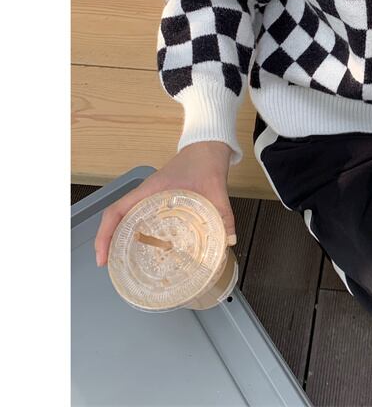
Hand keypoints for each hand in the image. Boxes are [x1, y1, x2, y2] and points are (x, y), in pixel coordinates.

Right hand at [94, 140, 236, 267]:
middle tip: (111, 266)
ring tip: (123, 261)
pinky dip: (136, 230)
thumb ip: (223, 214)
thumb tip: (229, 241)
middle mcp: (147, 193)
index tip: (102, 257)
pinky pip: (141, 214)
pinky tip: (147, 246)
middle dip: (108, 241)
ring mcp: (152, 195)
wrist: (209, 145)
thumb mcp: (216, 189)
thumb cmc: (206, 161)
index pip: (117, 210)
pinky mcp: (160, 197)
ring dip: (120, 236)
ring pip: (127, 217)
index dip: (105, 234)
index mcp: (151, 189)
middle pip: (117, 218)